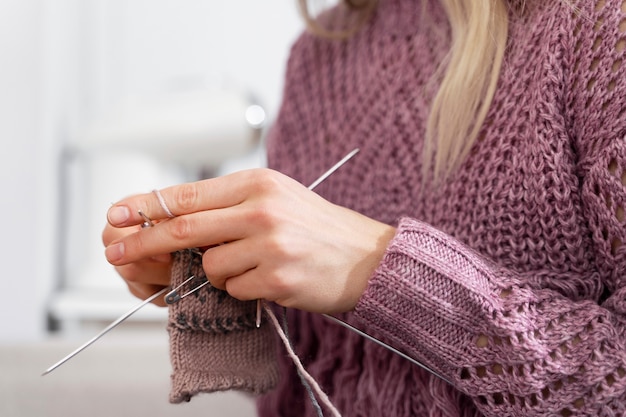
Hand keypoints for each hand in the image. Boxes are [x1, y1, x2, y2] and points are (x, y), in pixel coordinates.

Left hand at [104, 169, 395, 313]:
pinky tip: (271, 278)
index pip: (188, 193)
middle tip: (115, 251)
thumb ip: (228, 205)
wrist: (366, 257)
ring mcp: (270, 244)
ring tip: (255, 265)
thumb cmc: (316, 228)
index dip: (146, 205)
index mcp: (257, 183)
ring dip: (219, 273)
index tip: (116, 214)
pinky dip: (243, 288)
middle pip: (184, 228)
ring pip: (209, 266)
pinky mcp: (277, 277)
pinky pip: (234, 289)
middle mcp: (261, 209)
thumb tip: (174, 217)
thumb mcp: (275, 198)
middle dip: (143, 242)